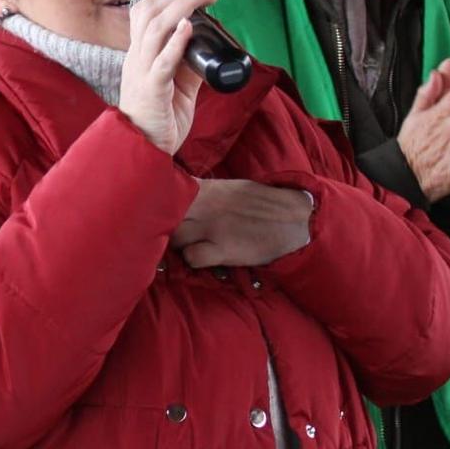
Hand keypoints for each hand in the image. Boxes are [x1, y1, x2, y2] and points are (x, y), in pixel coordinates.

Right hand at [118, 0, 215, 154]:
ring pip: (155, 30)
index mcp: (140, 54)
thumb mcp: (177, 84)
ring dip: (181, 8)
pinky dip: (176, 42)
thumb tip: (208, 44)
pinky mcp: (152, 91)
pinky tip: (188, 27)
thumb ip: (188, 64)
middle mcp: (137, 58)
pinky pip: (161, 62)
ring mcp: (142, 73)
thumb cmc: (159, 117)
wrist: (144, 148)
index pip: (145, 11)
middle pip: (149, 13)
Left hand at [170, 178, 313, 267]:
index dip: (156, 205)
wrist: (296, 219)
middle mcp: (205, 205)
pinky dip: (192, 260)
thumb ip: (202, 193)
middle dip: (161, 227)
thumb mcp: (230, 188)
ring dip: (176, 245)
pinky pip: (192, 258)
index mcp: (206, 188)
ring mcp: (213, 227)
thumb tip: (178, 198)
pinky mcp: (224, 249)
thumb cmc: (260, 204)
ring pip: (174, 237)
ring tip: (187, 247)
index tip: (153, 214)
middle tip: (168, 236)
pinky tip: (203, 257)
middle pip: (164, 216)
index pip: (166, 193)